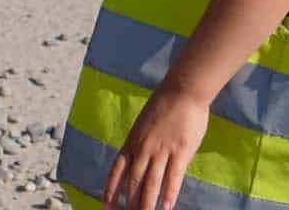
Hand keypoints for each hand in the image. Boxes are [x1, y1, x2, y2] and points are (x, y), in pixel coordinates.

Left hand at [102, 84, 208, 209]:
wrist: (182, 90)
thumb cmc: (164, 105)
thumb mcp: (143, 125)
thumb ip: (140, 144)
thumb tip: (138, 162)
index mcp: (132, 141)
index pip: (117, 170)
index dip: (111, 190)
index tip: (106, 206)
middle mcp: (144, 148)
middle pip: (134, 182)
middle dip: (130, 203)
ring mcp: (162, 150)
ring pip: (151, 183)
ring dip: (147, 204)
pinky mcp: (181, 151)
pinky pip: (173, 177)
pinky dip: (169, 194)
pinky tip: (167, 207)